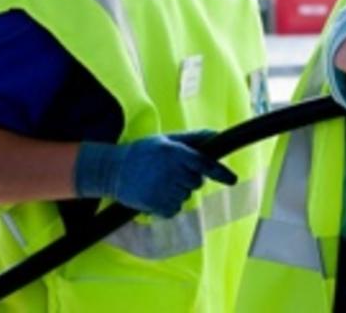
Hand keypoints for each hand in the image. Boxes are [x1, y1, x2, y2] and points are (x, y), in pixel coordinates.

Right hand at [74, 130, 236, 217]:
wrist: (113, 169)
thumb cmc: (145, 152)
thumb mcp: (168, 140)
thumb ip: (195, 139)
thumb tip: (218, 134)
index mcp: (176, 153)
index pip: (205, 164)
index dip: (221, 173)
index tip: (233, 180)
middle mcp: (171, 172)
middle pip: (197, 182)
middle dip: (189, 179)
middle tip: (170, 172)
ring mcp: (163, 190)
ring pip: (186, 197)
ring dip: (177, 192)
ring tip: (158, 182)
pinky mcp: (154, 205)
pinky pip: (174, 210)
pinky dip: (168, 205)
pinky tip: (155, 194)